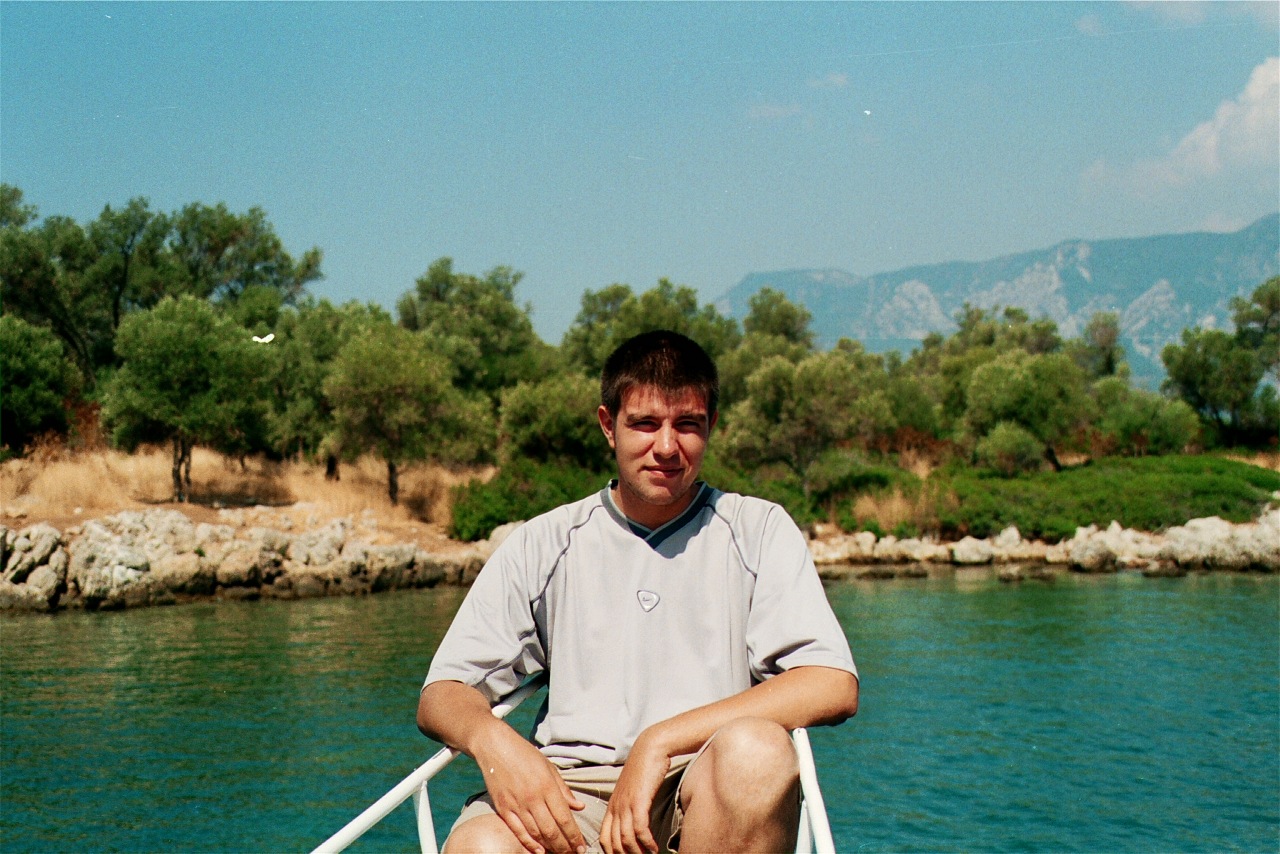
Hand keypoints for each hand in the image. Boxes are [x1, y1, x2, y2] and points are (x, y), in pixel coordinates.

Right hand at [472, 720, 587, 853]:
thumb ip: (564, 790)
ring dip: (550, 846)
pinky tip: (539, 851)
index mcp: (547, 786)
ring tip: (560, 853)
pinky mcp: (503, 808)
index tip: (582, 846)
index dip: (574, 836)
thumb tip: (579, 807)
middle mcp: (532, 797)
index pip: (564, 818)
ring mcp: (516, 804)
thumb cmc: (525, 754)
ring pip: (536, 833)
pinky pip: (517, 830)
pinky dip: (528, 843)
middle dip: (564, 846)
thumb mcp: (549, 767)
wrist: (495, 746)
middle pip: (551, 830)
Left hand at [600, 732, 671, 853]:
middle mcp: (616, 807)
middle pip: (612, 843)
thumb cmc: (644, 768)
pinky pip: (639, 829)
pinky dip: (647, 843)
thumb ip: (630, 807)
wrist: (651, 748)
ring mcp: (626, 804)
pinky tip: (654, 848)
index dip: (611, 853)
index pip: (603, 838)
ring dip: (637, 853)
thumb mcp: (632, 791)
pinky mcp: (639, 800)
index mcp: (612, 806)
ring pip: (625, 839)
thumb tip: (635, 826)